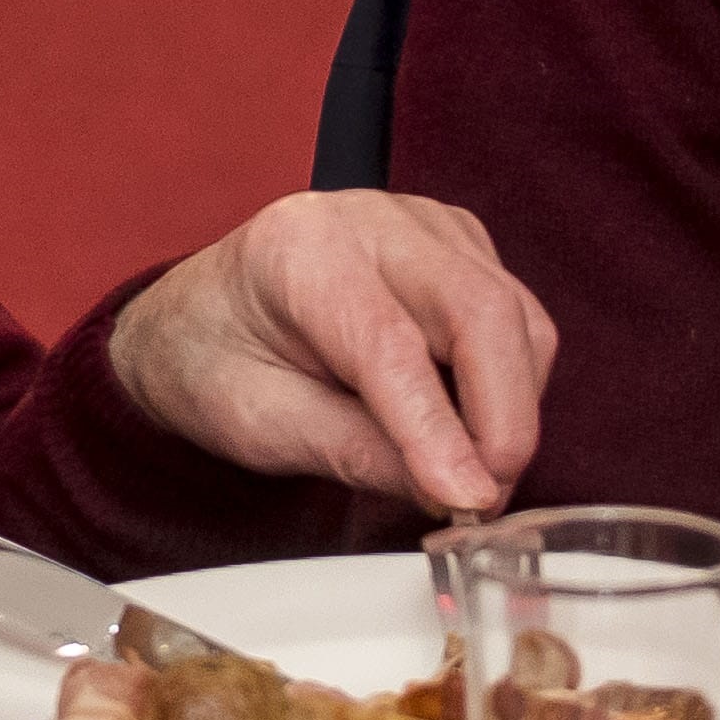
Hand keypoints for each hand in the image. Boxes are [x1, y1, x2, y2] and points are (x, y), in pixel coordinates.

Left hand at [108, 192, 555, 518]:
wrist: (200, 320)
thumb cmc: (215, 361)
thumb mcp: (258, 423)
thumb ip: (352, 451)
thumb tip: (450, 489)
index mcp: (299, 250)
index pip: (390, 343)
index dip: (438, 429)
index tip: (469, 497)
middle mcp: (371, 219)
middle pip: (479, 311)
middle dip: (503, 418)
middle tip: (485, 500)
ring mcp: (426, 226)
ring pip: (517, 318)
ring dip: (511, 408)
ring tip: (467, 475)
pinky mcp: (461, 248)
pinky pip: (519, 320)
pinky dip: (509, 385)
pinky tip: (465, 426)